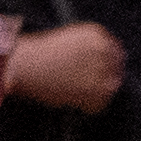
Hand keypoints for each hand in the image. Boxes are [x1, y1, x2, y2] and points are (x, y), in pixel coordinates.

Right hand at [5, 22, 126, 112]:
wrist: (24, 65)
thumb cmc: (39, 55)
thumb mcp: (68, 41)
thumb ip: (89, 49)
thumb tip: (103, 66)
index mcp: (96, 34)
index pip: (115, 50)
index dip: (107, 63)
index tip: (99, 72)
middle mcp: (102, 49)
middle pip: (116, 68)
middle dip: (104, 77)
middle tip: (87, 86)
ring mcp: (101, 69)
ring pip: (110, 86)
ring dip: (97, 92)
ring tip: (76, 93)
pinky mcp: (96, 90)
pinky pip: (100, 104)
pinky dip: (89, 106)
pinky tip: (73, 100)